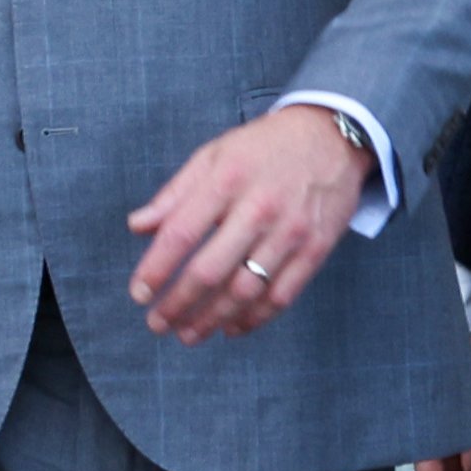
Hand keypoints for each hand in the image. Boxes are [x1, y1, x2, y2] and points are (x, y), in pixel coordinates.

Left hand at [128, 107, 368, 345]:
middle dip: (178, 304)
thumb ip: (175, 194)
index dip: (156, 268)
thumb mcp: (213, 155)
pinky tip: (231, 328)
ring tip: (188, 334)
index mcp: (226, 181)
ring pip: (245, 290)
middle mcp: (258, 208)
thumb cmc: (264, 148)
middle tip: (158, 323)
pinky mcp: (316, 249)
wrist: (333, 135)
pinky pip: (281, 296)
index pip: (181, 234)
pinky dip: (254, 319)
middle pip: (210, 270)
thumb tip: (137, 226)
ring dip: (212, 319)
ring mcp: (290, 232)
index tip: (138, 293)